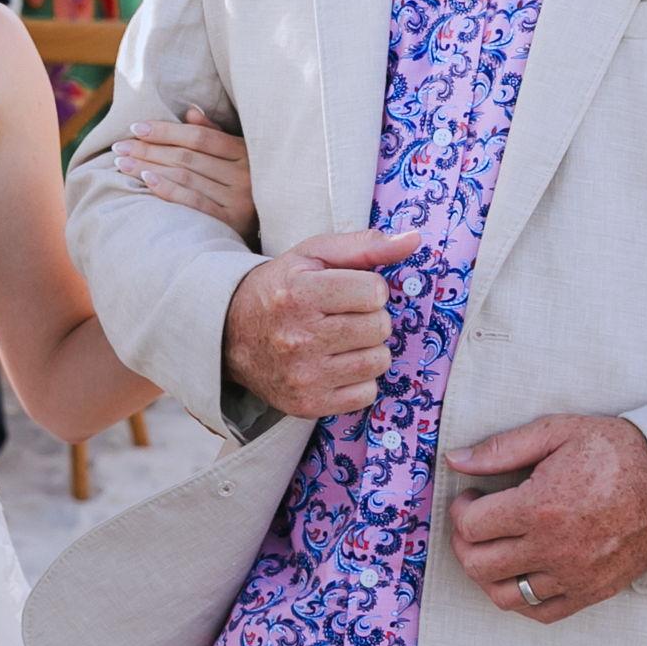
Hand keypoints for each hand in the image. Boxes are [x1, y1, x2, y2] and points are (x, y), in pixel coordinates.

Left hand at [113, 109, 256, 234]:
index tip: (135, 127)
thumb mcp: (237, 156)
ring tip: (123, 163)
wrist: (271, 224)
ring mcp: (238, 200)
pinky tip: (146, 180)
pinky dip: (168, 189)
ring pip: (185, 177)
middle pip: (187, 157)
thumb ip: (214, 134)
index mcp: (245, 152)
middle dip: (149, 150)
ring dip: (149, 168)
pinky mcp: (230, 223)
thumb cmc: (244, 184)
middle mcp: (244, 175)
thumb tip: (190, 112)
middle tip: (119, 147)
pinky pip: (193, 202)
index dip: (165, 131)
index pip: (199, 137)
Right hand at [223, 228, 420, 418]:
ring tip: (341, 339)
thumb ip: (365, 245)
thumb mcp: (313, 255)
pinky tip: (337, 364)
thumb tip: (415, 240)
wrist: (231, 335)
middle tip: (343, 315)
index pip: (374, 292)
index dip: (369, 288)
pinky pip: (368, 393)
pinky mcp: (309, 404)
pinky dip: (360, 379)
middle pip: (379, 327)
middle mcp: (299, 337)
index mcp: (298, 294)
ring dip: (368, 348)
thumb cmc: (281, 288)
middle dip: (370, 317)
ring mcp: (304, 376)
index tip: (349, 290)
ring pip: (379, 361)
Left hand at [444, 414, 646, 622]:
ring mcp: (574, 576)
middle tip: (475, 522)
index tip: (471, 497)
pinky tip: (520, 573)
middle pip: (478, 565)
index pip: (470, 527)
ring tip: (494, 548)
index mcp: (540, 506)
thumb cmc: (616, 451)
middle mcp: (554, 548)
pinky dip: (520, 600)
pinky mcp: (592, 592)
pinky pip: (541, 612)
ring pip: (504, 596)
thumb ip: (502, 449)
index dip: (460, 510)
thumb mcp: (557, 432)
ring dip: (486, 574)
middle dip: (464, 542)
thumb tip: (455, 460)